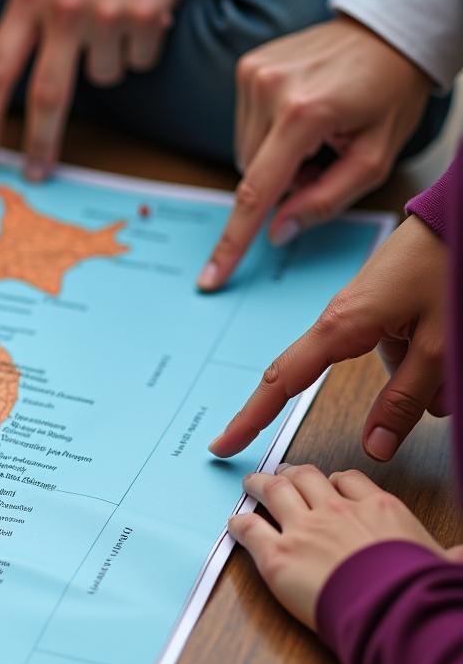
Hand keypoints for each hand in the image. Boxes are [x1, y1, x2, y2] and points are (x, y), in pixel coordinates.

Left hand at [0, 0, 201, 179]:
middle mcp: (63, 11)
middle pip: (46, 98)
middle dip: (40, 144)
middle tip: (37, 172)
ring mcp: (106, 17)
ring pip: (102, 77)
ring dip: (105, 63)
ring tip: (111, 20)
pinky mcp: (145, 19)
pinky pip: (137, 61)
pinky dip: (139, 47)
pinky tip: (141, 13)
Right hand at [198, 15, 430, 290]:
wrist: (389, 30)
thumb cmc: (390, 93)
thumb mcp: (374, 158)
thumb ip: (324, 201)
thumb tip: (276, 231)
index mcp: (304, 113)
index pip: (257, 192)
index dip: (233, 242)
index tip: (212, 275)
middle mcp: (269, 89)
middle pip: (252, 173)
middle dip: (281, 182)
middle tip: (321, 161)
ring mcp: (253, 74)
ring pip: (245, 152)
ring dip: (273, 158)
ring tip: (313, 134)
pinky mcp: (247, 67)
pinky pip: (244, 125)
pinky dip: (268, 134)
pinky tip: (298, 116)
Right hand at [209, 216, 447, 461]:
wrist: (460, 216)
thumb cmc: (448, 266)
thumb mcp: (437, 347)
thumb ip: (405, 400)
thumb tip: (375, 447)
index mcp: (339, 327)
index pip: (281, 384)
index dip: (251, 418)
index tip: (224, 444)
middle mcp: (337, 320)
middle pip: (308, 378)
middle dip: (298, 405)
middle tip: (269, 434)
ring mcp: (356, 312)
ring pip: (367, 367)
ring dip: (403, 382)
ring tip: (445, 379)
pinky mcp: (377, 307)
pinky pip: (387, 349)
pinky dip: (415, 364)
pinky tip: (448, 358)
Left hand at [229, 464, 446, 628]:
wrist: (392, 610)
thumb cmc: (420, 590)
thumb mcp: (445, 565)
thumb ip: (450, 557)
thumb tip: (461, 558)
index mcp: (378, 508)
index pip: (349, 480)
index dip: (333, 481)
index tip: (327, 484)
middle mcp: (336, 511)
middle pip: (306, 477)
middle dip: (292, 473)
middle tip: (282, 474)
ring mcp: (302, 530)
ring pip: (273, 491)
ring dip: (259, 485)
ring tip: (251, 483)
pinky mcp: (277, 555)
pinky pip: (250, 528)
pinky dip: (240, 523)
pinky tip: (235, 522)